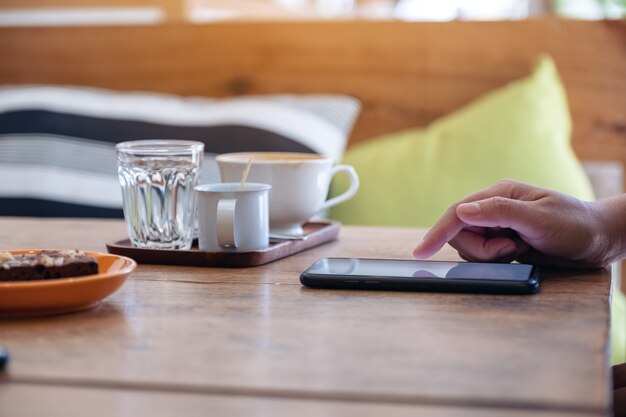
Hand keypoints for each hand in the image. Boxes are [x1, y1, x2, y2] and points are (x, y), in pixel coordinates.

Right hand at [412, 179, 618, 267]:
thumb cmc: (576, 225)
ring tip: (519, 250)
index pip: (458, 213)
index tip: (420, 251)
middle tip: (511, 250)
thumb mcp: (540, 219)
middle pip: (461, 234)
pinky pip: (482, 256)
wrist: (599, 240)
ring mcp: (497, 226)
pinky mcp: (502, 242)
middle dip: (480, 249)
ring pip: (469, 247)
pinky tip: (518, 254)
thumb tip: (462, 211)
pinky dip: (494, 260)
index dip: (437, 232)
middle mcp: (494, 208)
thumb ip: (500, 212)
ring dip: (489, 256)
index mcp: (499, 194)